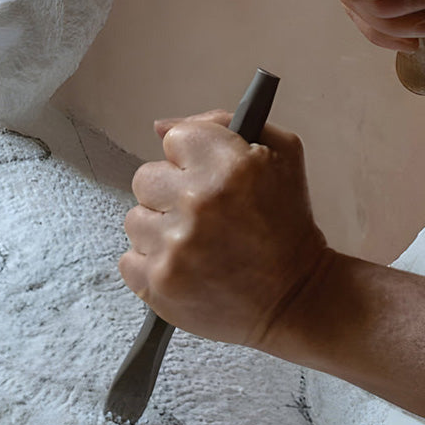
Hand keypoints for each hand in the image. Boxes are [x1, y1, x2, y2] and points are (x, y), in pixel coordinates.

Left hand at [118, 112, 330, 349]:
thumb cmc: (287, 226)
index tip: (208, 178)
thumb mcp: (281, 155)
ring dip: (160, 230)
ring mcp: (174, 246)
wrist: (295, 299)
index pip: (175, 138)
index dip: (192, 158)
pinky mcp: (158, 282)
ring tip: (196, 245)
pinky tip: (185, 267)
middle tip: (203, 216)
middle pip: (146, 178)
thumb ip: (220, 125)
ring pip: (135, 219)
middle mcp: (197, 203)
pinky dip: (153, 265)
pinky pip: (129, 259)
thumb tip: (161, 128)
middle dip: (170, 193)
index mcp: (229, 166)